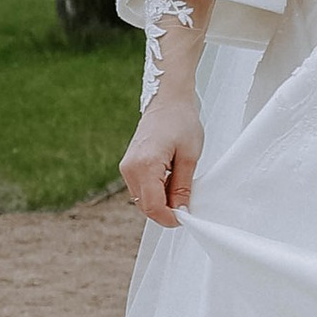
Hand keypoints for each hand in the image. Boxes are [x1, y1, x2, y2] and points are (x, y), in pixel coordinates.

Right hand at [121, 93, 202, 226]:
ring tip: (180, 186)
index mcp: (145, 165)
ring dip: (161, 201)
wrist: (167, 98)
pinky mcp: (128, 165)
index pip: (153, 207)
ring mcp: (126, 167)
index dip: (169, 218)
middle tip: (187, 202)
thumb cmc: (180, 120)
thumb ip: (182, 187)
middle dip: (165, 211)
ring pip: (142, 199)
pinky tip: (170, 180)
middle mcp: (130, 168)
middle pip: (145, 206)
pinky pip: (140, 188)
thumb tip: (181, 211)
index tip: (186, 217)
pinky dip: (155, 191)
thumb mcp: (189, 156)